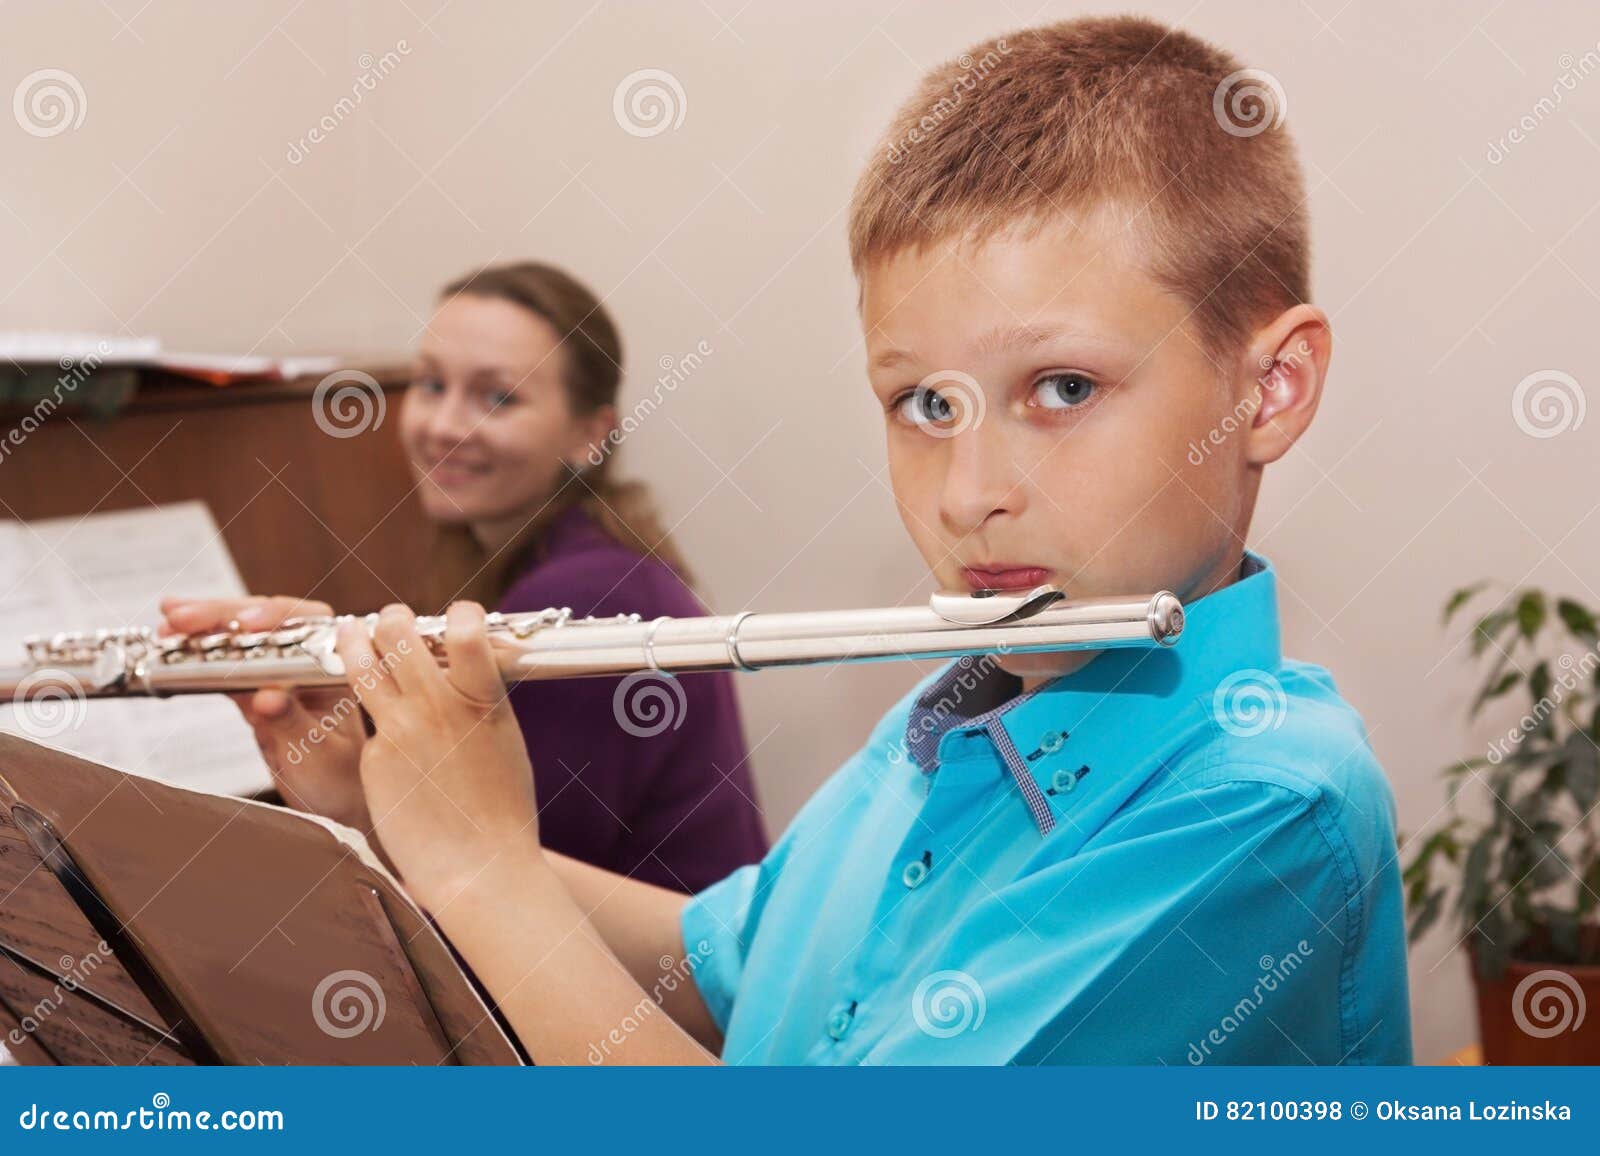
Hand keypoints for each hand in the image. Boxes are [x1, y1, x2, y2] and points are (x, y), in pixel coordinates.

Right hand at [159, 595, 370, 830]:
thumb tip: (265, 696)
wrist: (333, 798)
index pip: (310, 625)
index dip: (277, 616)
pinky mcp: (252, 687)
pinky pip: (223, 663)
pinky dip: (197, 653)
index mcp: (335, 668)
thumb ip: (292, 723)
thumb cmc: (340, 776)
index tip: (247, 621)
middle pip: (267, 623)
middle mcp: (308, 662)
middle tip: (182, 617)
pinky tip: (171, 640)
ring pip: (241, 637)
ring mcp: (277, 672)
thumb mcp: (317, 754)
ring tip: (168, 621)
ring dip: (204, 626)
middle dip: (224, 615)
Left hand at [334, 601, 539, 909]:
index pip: (465, 629)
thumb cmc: (502, 809)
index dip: (460, 614)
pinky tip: (376, 721)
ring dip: (356, 640)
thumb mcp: (503, 740)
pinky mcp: (373, 758)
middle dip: (392, 619)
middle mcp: (437, 707)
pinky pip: (365, 722)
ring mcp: (399, 730)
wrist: (479, 867)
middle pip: (398, 633)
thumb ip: (480, 701)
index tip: (456, 616)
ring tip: (353, 634)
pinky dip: (369, 712)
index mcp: (482, 700)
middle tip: (391, 621)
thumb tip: (464, 674)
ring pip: (361, 663)